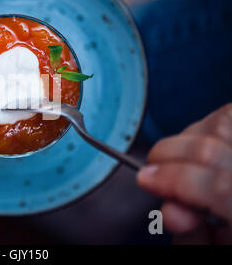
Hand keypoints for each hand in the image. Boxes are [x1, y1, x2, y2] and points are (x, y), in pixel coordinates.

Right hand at [138, 104, 231, 243]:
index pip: (218, 186)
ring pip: (221, 122)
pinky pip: (227, 116)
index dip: (174, 180)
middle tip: (150, 172)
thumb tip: (169, 209)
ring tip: (179, 161)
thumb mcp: (211, 251)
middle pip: (211, 149)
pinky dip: (206, 125)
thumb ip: (189, 235)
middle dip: (168, 155)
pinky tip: (198, 144)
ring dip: (186, 139)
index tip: (144, 180)